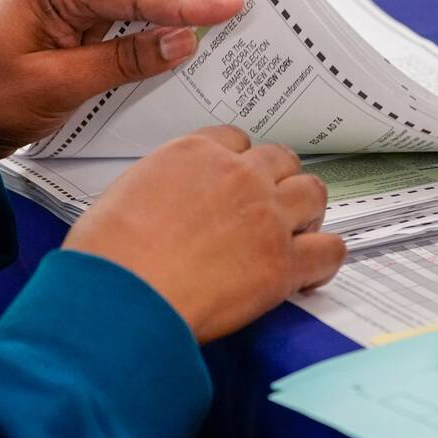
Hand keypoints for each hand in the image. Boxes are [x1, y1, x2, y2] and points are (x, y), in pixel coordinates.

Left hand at [0, 0, 242, 177]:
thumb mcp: (56, 84)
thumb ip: (123, 61)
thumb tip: (183, 42)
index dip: (189, 1)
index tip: (232, 4)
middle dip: (195, 4)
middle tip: (247, 12)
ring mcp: (81, 8)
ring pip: (146, 10)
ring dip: (182, 24)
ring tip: (234, 30)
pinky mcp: (86, 33)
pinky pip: (134, 32)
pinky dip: (161, 43)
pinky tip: (192, 53)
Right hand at [62, 126, 345, 342]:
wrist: (120, 296)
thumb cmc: (107, 258)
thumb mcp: (123, 195)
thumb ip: (161, 188)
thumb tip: (169, 205)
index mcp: (195, 154)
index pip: (237, 141)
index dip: (240, 164)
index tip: (237, 184)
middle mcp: (238, 176)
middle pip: (282, 161)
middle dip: (278, 183)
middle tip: (268, 211)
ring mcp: (267, 216)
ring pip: (313, 194)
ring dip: (307, 213)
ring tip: (294, 236)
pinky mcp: (283, 262)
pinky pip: (330, 250)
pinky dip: (325, 261)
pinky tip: (308, 276)